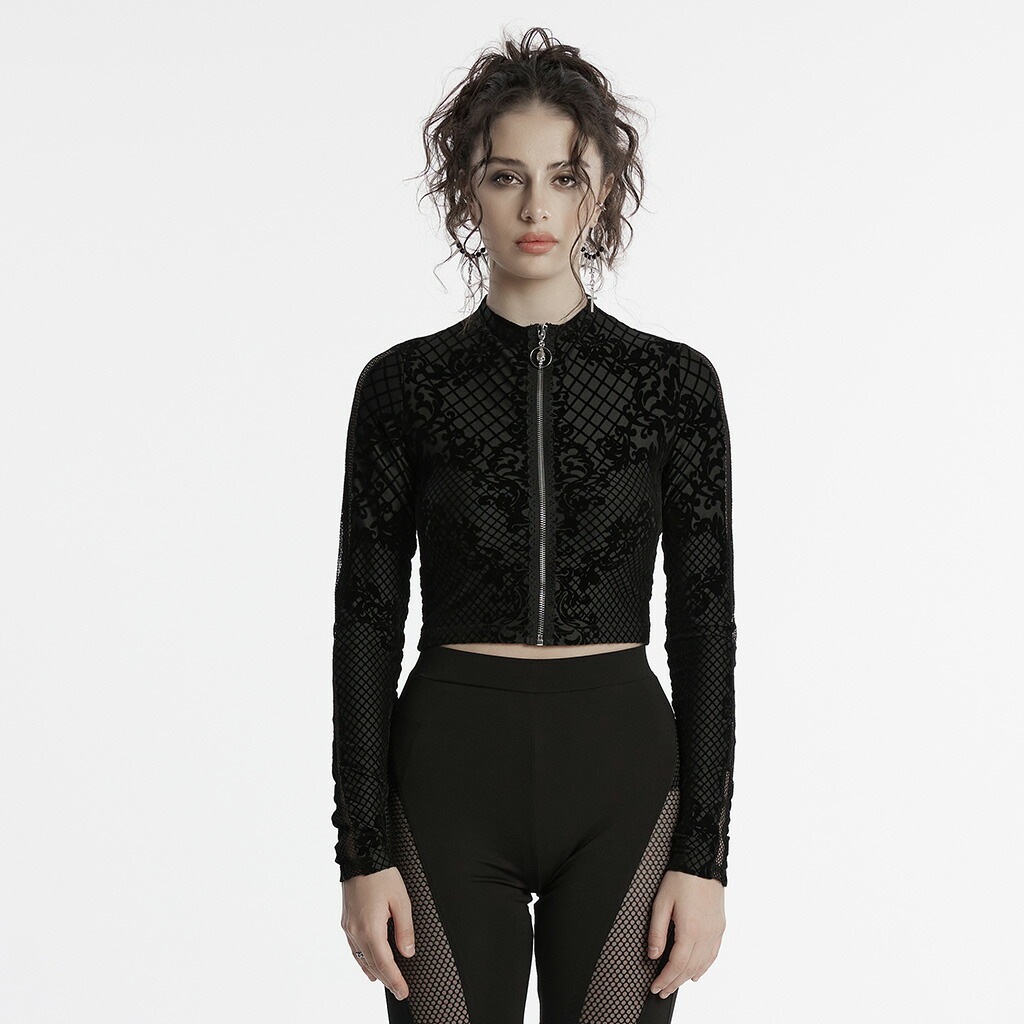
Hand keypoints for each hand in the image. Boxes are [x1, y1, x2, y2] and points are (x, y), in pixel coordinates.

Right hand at [341, 866, 415, 1000]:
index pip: (385, 964)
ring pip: (361, 958)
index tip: (403, 991)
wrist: (360, 856)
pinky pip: (354, 949)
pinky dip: (363, 961)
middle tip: (399, 991)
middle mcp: (356, 932)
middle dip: (387, 980)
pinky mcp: (346, 921)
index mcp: (371, 929)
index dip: (395, 980)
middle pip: (372, 965)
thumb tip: (407, 952)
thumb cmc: (382, 875)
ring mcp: (349, 927)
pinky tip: (368, 965)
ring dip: (374, 972)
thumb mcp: (401, 900)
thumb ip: (405, 929)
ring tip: (387, 982)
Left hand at [647, 870, 725, 998]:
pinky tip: (697, 974)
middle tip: (662, 991)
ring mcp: (715, 932)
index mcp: (690, 930)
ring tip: (675, 985)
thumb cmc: (681, 878)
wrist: (702, 861)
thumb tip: (653, 954)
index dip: (665, 979)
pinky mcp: (720, 926)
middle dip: (674, 982)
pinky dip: (704, 967)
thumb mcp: (661, 902)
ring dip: (688, 978)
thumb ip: (657, 931)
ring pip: (703, 964)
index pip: (677, 965)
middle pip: (690, 969)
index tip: (656, 987)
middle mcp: (706, 935)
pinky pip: (713, 954)